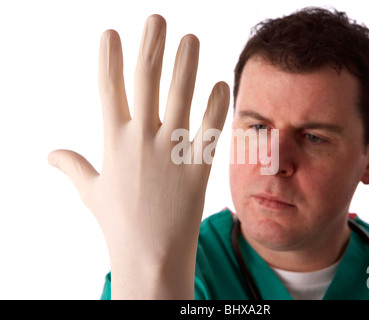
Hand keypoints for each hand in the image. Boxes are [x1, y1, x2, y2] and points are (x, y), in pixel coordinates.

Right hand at [48, 15, 229, 298]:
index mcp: (113, 141)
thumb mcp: (91, 192)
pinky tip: (220, 84)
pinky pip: (210, 128)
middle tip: (158, 18)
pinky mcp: (199, 166)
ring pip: (180, 96)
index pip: (109, 88)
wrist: (149, 256)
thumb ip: (72, 167)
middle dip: (151, 45)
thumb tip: (50, 154)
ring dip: (186, 63)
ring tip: (191, 38)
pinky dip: (217, 105)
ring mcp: (172, 151)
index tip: (112, 33)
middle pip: (146, 81)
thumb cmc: (119, 223)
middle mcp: (142, 140)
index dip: (110, 57)